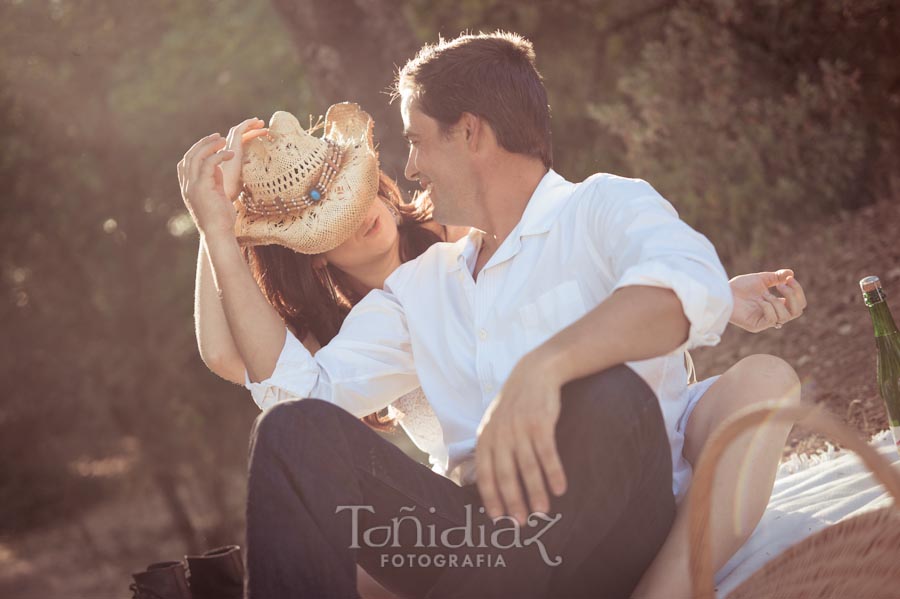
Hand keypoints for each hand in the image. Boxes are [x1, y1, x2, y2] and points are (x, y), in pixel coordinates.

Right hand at [176, 119, 268, 237]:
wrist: (218, 234)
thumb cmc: (221, 219)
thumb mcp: (217, 195)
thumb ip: (214, 180)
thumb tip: (217, 166)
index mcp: (189, 188)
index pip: (186, 163)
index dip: (197, 149)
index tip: (211, 142)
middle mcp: (187, 186)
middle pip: (189, 156)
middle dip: (203, 143)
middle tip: (218, 136)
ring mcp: (192, 187)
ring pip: (196, 157)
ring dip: (210, 146)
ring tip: (224, 140)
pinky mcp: (202, 188)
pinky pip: (208, 164)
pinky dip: (219, 155)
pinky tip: (230, 153)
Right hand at [221, 117, 268, 200]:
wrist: (224, 194)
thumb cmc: (232, 192)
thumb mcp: (241, 181)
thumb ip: (246, 172)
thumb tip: (255, 166)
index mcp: (228, 159)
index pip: (238, 143)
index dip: (248, 137)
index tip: (259, 135)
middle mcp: (226, 152)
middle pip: (237, 135)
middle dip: (248, 129)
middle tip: (260, 125)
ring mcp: (228, 148)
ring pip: (237, 130)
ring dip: (249, 125)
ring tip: (261, 122)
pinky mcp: (232, 148)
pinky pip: (238, 131)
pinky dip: (246, 125)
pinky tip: (256, 123)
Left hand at [475, 352, 566, 525]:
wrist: (535, 372)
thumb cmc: (515, 404)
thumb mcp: (494, 422)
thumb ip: (491, 448)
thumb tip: (490, 482)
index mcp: (486, 437)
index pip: (485, 474)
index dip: (491, 498)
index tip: (499, 519)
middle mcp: (500, 434)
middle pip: (505, 475)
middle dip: (513, 501)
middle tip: (522, 523)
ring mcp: (520, 428)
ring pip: (527, 467)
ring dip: (536, 492)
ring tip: (543, 512)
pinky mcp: (540, 423)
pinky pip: (547, 453)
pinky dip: (554, 473)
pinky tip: (560, 489)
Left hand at [729, 268, 806, 332]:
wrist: (722, 291)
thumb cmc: (739, 286)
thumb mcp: (761, 279)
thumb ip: (776, 277)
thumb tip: (791, 273)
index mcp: (777, 304)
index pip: (798, 303)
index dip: (797, 291)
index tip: (788, 279)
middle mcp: (773, 314)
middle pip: (797, 312)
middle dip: (793, 297)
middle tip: (781, 285)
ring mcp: (764, 321)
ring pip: (785, 316)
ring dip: (777, 301)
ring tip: (764, 294)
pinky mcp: (756, 326)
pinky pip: (771, 319)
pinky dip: (768, 307)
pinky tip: (759, 300)